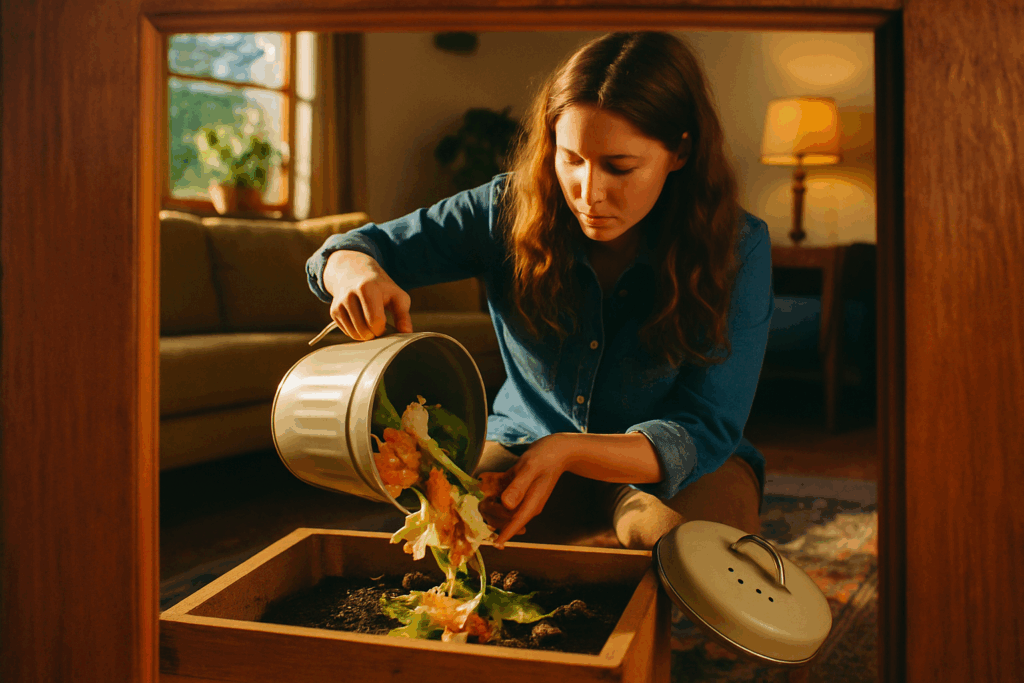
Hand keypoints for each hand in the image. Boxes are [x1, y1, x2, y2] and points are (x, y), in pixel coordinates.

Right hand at [323, 250, 412, 339]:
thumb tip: (406, 332)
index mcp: (367, 288)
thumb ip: (403, 314)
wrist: (356, 272)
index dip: (382, 328)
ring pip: (354, 333)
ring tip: (371, 323)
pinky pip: (347, 332)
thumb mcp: (397, 295)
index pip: (375, 321)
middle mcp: (350, 294)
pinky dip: (356, 332)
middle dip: (374, 333)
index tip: (386, 324)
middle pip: (364, 330)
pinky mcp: (333, 311)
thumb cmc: (381, 287)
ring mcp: (339, 303)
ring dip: (366, 334)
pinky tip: (361, 320)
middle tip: (379, 324)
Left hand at [490, 434, 572, 548]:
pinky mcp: (519, 489)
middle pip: (505, 516)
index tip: (495, 545)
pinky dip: (493, 487)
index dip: (504, 534)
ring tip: (484, 484)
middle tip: (484, 495)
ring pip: (502, 506)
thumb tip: (506, 505)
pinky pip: (503, 492)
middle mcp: (527, 504)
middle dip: (491, 509)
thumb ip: (518, 487)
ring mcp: (523, 497)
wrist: (558, 449)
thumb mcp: (530, 468)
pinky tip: (485, 478)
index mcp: (531, 504)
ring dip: (490, 498)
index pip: (516, 523)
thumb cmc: (546, 457)